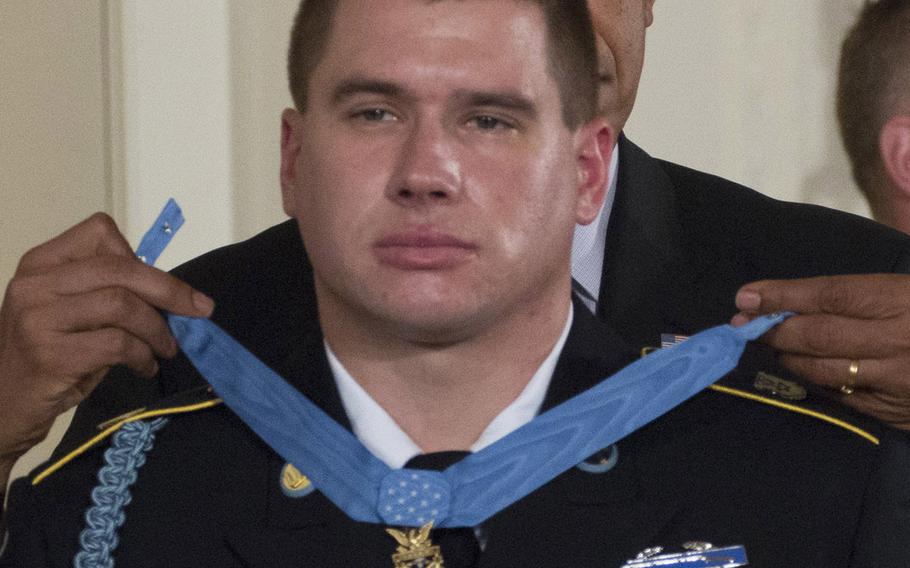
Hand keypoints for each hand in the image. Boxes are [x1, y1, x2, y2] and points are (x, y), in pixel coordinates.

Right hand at [0, 213, 213, 464]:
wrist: (2, 405)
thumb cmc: (50, 355)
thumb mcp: (72, 311)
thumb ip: (109, 290)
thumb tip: (175, 290)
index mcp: (41, 263)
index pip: (101, 232)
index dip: (142, 258)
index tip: (163, 286)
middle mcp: (34, 283)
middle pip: (120, 268)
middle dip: (170, 290)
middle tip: (199, 310)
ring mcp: (37, 318)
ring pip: (122, 305)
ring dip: (157, 329)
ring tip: (165, 347)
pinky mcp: (49, 354)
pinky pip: (117, 344)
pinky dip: (143, 355)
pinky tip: (144, 366)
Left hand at [732, 274, 909, 430]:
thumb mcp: (901, 291)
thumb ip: (850, 295)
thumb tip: (782, 298)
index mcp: (899, 302)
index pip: (829, 296)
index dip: (782, 296)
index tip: (746, 298)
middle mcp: (896, 342)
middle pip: (818, 336)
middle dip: (774, 330)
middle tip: (744, 326)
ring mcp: (896, 381)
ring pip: (822, 371)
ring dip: (788, 358)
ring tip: (772, 347)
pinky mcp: (893, 412)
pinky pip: (839, 398)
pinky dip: (815, 383)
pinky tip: (803, 371)